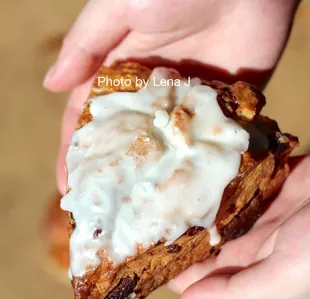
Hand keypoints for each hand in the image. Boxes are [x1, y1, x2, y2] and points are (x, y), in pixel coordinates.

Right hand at [42, 0, 298, 194]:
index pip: (92, 121)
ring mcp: (187, 103)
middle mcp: (151, 94)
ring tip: (141, 213)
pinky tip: (185, 192)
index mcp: (123, 74)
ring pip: (163, 148)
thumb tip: (49, 84)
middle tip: (105, 211)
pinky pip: (203, 141)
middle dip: (114, 174)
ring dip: (151, 178)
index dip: (78, 154)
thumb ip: (86, 46)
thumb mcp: (118, 7)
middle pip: (126, 142)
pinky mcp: (221, 106)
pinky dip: (195, 165)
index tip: (71, 188)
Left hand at [169, 156, 309, 298]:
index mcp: (271, 279)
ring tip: (165, 214)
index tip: (159, 270)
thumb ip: (243, 296)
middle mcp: (266, 250)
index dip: (190, 280)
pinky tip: (192, 189)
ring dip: (196, 219)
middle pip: (217, 253)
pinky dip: (215, 194)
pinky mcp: (268, 191)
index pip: (220, 285)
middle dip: (187, 247)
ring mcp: (266, 217)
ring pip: (222, 222)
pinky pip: (235, 194)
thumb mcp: (292, 277)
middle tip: (154, 238)